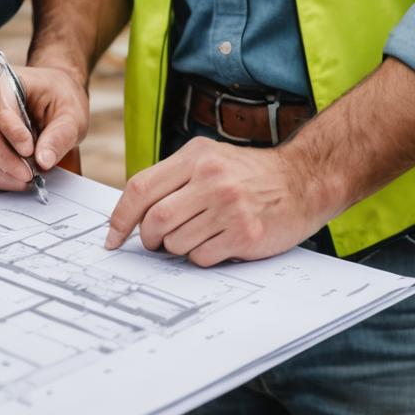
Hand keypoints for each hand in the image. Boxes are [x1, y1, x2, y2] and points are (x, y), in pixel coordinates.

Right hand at [0, 64, 88, 190]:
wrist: (55, 97)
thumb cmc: (60, 98)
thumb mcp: (71, 114)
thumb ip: (59, 135)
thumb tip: (43, 160)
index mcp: (5, 83)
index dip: (12, 133)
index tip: (30, 151)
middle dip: (1, 157)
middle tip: (27, 175)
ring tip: (25, 179)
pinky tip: (15, 181)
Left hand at [105, 136, 328, 265]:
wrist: (302, 181)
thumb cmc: (249, 174)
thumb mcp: (209, 158)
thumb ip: (174, 178)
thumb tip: (134, 212)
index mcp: (194, 157)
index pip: (140, 188)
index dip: (121, 217)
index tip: (113, 237)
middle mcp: (210, 179)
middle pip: (155, 220)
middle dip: (148, 238)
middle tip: (156, 242)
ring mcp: (228, 206)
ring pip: (177, 242)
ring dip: (177, 248)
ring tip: (195, 236)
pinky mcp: (245, 234)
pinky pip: (202, 257)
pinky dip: (200, 257)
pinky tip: (216, 244)